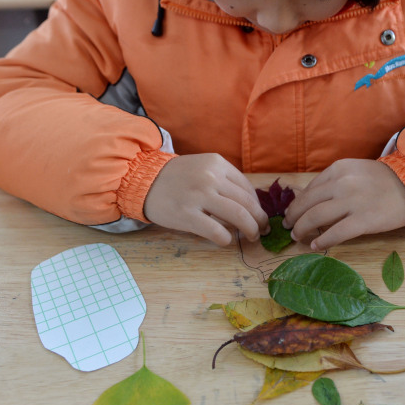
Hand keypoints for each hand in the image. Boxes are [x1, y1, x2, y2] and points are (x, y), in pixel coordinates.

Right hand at [143, 153, 268, 246]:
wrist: (142, 180)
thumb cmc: (176, 178)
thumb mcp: (202, 168)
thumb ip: (224, 181)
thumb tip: (250, 205)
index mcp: (217, 164)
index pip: (247, 188)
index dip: (258, 205)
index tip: (260, 216)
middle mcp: (210, 177)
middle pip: (247, 203)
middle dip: (259, 220)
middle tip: (262, 230)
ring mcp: (199, 195)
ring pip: (238, 216)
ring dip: (250, 230)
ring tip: (251, 237)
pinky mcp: (187, 214)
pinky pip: (217, 231)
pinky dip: (226, 239)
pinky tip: (225, 240)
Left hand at [283, 159, 404, 250]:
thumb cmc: (383, 181)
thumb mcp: (354, 171)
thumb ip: (333, 182)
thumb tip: (308, 199)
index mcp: (338, 169)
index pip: (309, 189)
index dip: (296, 204)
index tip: (292, 213)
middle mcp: (341, 183)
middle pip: (307, 204)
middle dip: (293, 218)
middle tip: (288, 227)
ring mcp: (352, 202)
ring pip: (315, 218)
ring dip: (302, 229)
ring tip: (297, 237)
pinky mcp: (363, 220)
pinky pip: (335, 233)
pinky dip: (321, 240)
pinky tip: (315, 245)